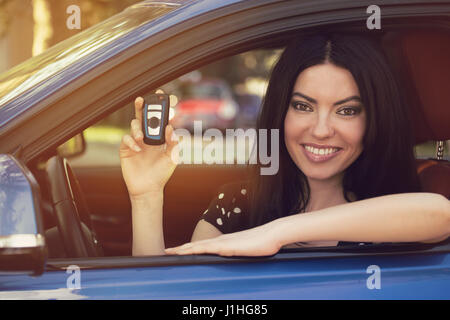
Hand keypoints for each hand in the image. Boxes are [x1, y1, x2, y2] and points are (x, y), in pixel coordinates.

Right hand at [119, 97, 178, 197]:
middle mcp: (148, 136)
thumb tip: (171, 129)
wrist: (148, 189)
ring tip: (142, 138)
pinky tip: (138, 149)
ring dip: (137, 128)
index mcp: (160, 137)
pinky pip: (126, 139)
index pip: (161, 119)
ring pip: (134, 125)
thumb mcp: (172, 158)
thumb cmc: (161, 173)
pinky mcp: (126, 149)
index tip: (163, 96)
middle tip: (143, 99)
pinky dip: (131, 142)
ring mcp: (136, 141)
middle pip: (144, 116)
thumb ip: (173, 144)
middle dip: (143, 106)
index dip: (161, 107)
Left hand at [165, 223, 280, 256]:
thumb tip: (233, 257)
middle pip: (196, 245)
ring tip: (172, 251)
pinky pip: (211, 248)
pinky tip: (191, 251)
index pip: (202, 246)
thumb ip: (238, 252)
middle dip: (181, 249)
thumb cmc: (263, 243)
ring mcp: (225, 243)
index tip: (177, 251)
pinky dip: (199, 250)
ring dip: (185, 249)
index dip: (188, 248)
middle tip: (166, 251)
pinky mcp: (230, 246)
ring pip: (200, 246)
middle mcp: (222, 241)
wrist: (273, 234)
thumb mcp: (247, 250)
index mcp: (224, 242)